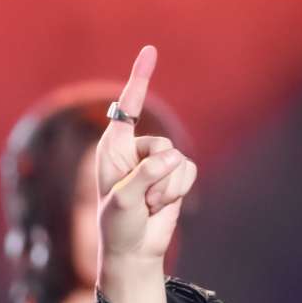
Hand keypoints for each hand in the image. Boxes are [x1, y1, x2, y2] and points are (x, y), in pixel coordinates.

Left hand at [97, 44, 197, 266]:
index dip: (140, 79)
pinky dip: (178, 191)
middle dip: (155, 176)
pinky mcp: (174, 176)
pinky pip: (188, 172)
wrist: (134, 252)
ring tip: (148, 206)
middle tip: (140, 200)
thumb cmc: (119, 226)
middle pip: (161, 144)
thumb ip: (146, 174)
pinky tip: (163, 206)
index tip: (150, 50)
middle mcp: (135, 150)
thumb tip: (173, 159)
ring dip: (166, 189)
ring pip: (177, 161)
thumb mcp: (124, 199)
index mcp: (113, 148)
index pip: (128, 107)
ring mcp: (156, 163)